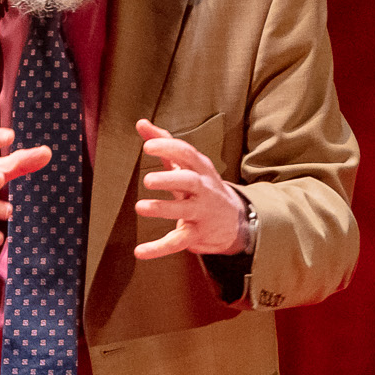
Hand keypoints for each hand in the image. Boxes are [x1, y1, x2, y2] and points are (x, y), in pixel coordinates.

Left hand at [131, 122, 247, 258]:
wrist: (234, 220)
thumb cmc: (202, 186)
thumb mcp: (188, 165)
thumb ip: (165, 144)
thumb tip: (141, 122)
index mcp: (200, 169)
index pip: (187, 154)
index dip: (168, 148)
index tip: (147, 146)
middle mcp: (203, 189)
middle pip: (189, 181)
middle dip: (169, 180)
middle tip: (147, 180)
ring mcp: (201, 212)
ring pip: (183, 210)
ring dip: (162, 209)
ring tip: (141, 208)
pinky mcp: (196, 235)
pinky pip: (177, 242)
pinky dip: (158, 248)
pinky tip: (140, 251)